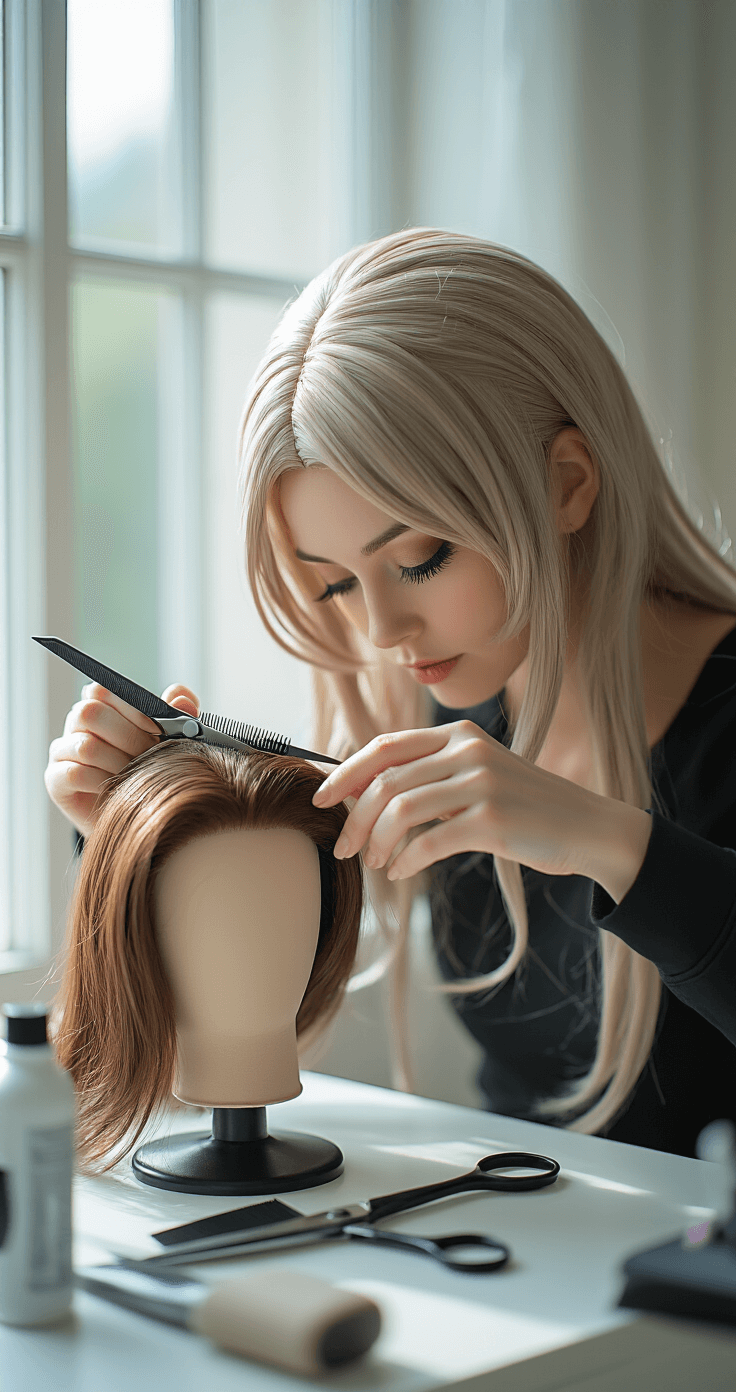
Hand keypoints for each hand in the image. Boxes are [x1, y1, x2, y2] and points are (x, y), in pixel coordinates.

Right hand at [44, 682, 198, 838]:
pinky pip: (75, 773)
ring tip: (136, 777)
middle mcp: (76, 725)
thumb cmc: (150, 772)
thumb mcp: (170, 742)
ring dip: (118, 763)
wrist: (137, 818)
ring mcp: (63, 751)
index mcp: (101, 706)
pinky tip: (117, 791)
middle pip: (88, 713)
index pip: (102, 690)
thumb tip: (182, 697)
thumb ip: (176, 716)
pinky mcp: (56, 780)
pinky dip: (102, 782)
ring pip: (85, 745)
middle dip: (127, 736)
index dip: (131, 707)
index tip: (157, 727)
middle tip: (150, 756)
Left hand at [312, 720, 651, 901]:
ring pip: (400, 809)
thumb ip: (432, 775)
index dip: (345, 772)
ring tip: (376, 863)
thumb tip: (364, 794)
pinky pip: (429, 841)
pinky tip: (402, 871)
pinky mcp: (492, 819)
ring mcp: (480, 782)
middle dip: (354, 817)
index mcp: (459, 734)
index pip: (385, 746)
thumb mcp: (478, 776)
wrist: (587, 827)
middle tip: (344, 846)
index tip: (320, 799)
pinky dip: (406, 859)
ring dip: (377, 841)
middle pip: (385, 780)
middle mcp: (467, 749)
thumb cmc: (524, 808)